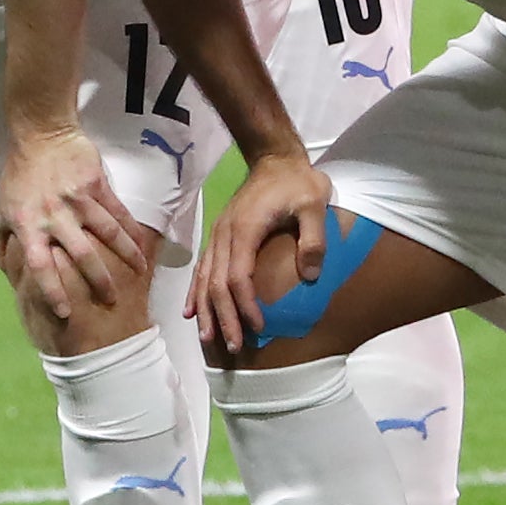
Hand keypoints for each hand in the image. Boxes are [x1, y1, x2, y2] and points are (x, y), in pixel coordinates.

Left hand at [0, 127, 152, 321]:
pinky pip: (118, 212)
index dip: (52, 291)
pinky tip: (143, 247)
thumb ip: (1, 246)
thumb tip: (7, 275)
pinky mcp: (97, 185)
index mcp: (28, 227)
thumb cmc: (19, 177)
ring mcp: (78, 200)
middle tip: (111, 301)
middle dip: (98, 280)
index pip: (40, 266)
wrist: (41, 135)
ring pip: (107, 233)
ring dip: (126, 256)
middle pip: (80, 255)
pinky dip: (133, 231)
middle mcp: (54, 216)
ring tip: (140, 273)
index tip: (65, 313)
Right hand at [195, 149, 332, 353]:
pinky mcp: (218, 235)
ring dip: (206, 310)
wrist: (274, 158)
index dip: (246, 304)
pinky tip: (191, 312)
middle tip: (232, 346)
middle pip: (216, 283)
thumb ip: (313, 238)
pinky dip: (195, 292)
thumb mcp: (314, 203)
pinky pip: (202, 268)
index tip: (259, 326)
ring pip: (205, 278)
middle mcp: (224, 235)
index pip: (238, 276)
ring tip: (208, 338)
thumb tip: (309, 276)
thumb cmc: (297, 182)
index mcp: (245, 229)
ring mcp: (218, 235)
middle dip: (223, 317)